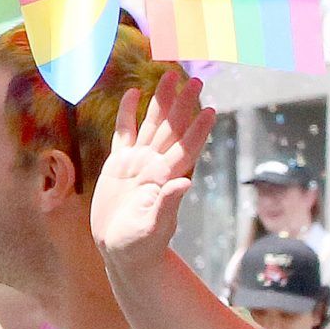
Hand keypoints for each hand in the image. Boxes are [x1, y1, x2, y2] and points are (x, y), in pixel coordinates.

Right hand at [90, 66, 215, 273]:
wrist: (122, 252)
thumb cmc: (139, 246)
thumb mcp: (152, 227)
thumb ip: (167, 205)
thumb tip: (184, 185)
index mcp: (164, 178)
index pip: (186, 149)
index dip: (198, 130)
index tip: (210, 110)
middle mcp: (154, 165)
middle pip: (172, 128)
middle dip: (183, 104)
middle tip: (195, 79)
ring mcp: (137, 163)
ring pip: (152, 124)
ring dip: (162, 101)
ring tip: (171, 76)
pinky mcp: (118, 165)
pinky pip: (124, 132)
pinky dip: (128, 113)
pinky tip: (134, 93)